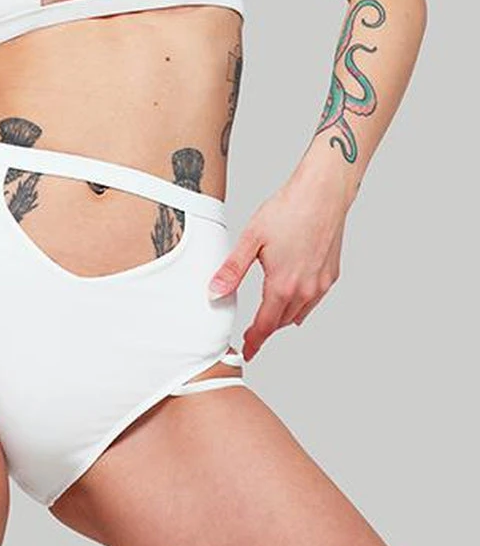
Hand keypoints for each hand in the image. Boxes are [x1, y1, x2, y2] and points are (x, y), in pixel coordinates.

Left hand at [208, 176, 346, 361]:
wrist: (323, 194)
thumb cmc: (288, 210)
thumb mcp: (251, 239)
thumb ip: (232, 270)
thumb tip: (214, 292)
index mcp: (283, 285)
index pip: (265, 325)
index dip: (254, 341)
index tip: (246, 351)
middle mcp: (306, 291)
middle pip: (282, 322)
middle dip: (266, 329)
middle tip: (252, 333)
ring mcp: (321, 284)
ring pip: (299, 313)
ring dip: (283, 317)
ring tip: (269, 315)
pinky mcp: (332, 275)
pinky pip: (313, 300)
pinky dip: (300, 303)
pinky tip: (292, 294)